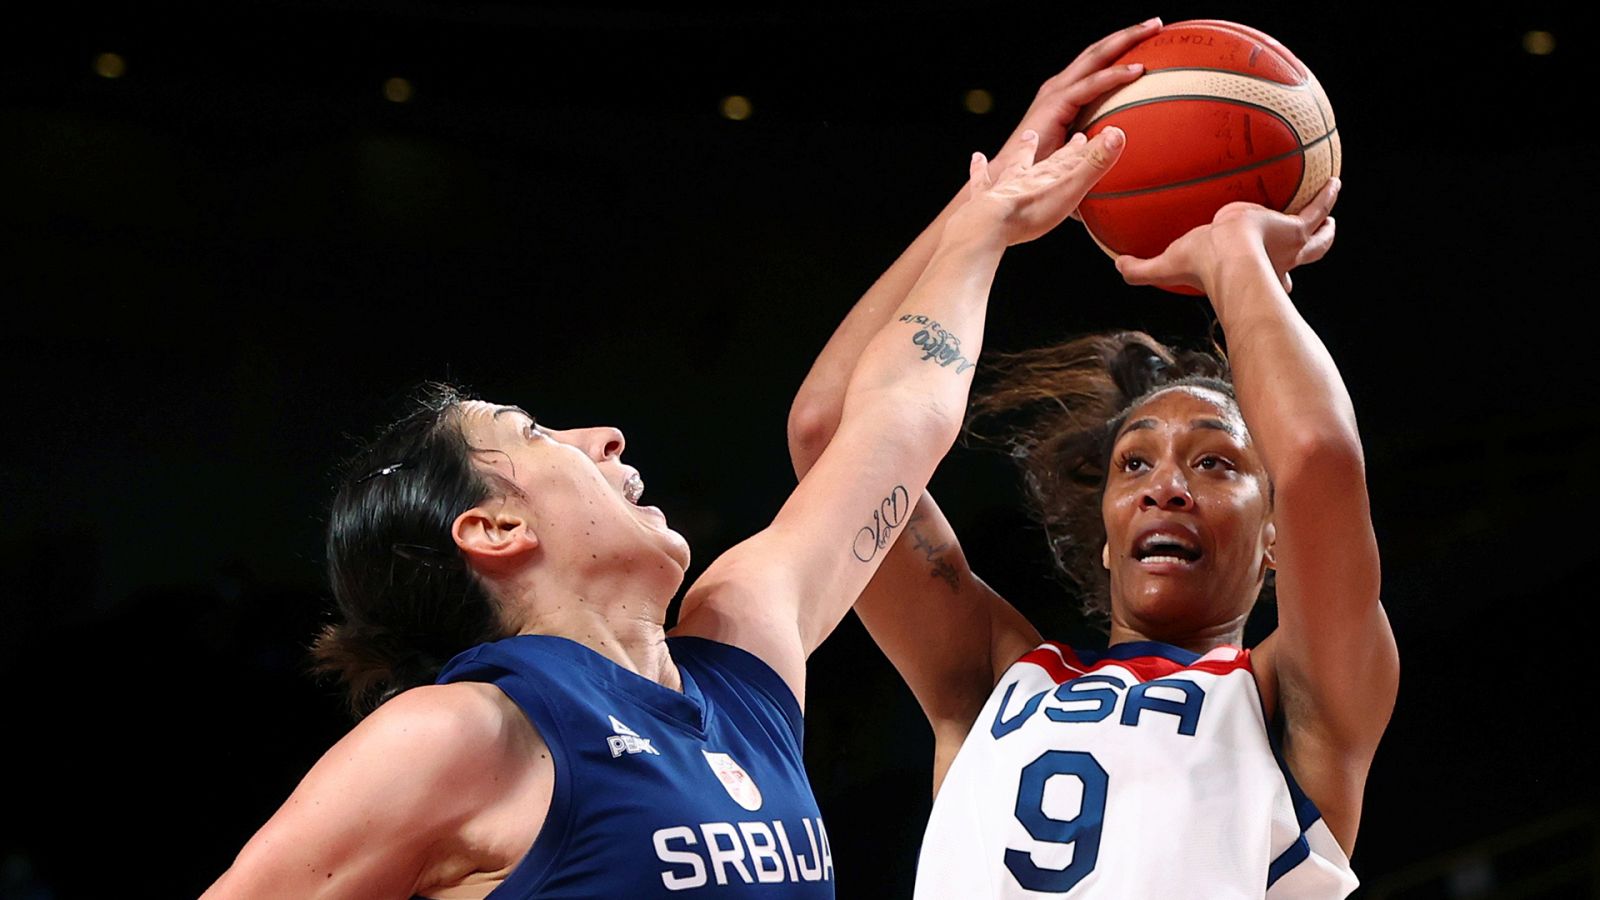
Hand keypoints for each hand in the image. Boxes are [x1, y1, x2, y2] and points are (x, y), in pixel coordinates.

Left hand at [952, 127, 1126, 247]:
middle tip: (1072, 135)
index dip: (1086, 148)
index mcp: (1047, 175)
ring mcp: (1002, 187)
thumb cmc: (1029, 211)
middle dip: (1062, 149)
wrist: (987, 225)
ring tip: (1028, 135)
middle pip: (1047, 159)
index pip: (1072, 158)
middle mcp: (1025, 176)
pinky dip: (979, 169)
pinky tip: (976, 158)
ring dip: (1023, 151)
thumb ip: (1094, 165)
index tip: (1098, 135)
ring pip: (1014, 163)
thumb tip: (1117, 134)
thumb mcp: (1070, 189)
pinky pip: (981, 181)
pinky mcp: (981, 200)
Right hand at [998, 18, 1160, 162]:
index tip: (1149, 41)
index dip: (1120, 48)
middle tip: (1157, 23)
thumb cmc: (1042, 174)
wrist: (1012, 181)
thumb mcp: (1078, 155)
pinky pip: (1091, 85)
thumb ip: (1100, 150)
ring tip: (1153, 29)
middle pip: (1097, 51)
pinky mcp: (1055, 104)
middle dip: (1127, 34)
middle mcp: (1059, 87)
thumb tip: (1129, 159)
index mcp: (1064, 94)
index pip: (1095, 63)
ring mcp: (1056, 92)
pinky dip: (1114, 76)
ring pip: (1096, 57)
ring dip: (1125, 40)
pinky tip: (1138, 70)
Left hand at [1115, 178, 1340, 294]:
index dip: (1268, 283)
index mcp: (1247, 274)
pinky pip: (1316, 209)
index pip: (1260, 280)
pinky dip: (1325, 197)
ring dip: (1324, 228)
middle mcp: (1273, 265)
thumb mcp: (1167, 263)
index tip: (1271, 279)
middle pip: (1296, 264)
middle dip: (1301, 258)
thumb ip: (1141, 268)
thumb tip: (1116, 267)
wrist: (1228, 258)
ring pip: (1317, 240)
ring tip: (1329, 213)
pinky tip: (1332, 182)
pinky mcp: (1293, 229)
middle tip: (1310, 245)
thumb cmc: (1201, 266)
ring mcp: (1287, 247)